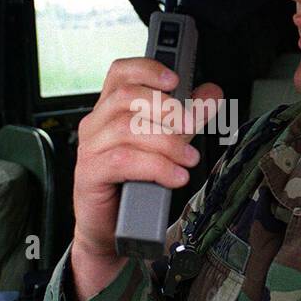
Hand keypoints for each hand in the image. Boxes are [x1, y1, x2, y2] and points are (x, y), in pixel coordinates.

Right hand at [69, 57, 222, 299]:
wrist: (112, 231)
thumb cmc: (133, 186)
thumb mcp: (166, 146)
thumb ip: (186, 119)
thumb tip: (211, 94)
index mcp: (110, 111)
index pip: (120, 73)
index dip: (147, 70)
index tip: (176, 81)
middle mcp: (96, 124)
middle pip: (127, 98)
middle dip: (167, 109)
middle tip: (194, 126)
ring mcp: (89, 149)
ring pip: (127, 130)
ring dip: (167, 143)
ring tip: (189, 160)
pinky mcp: (90, 174)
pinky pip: (123, 160)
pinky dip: (155, 166)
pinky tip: (175, 176)